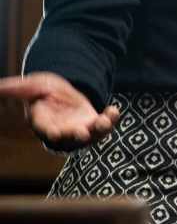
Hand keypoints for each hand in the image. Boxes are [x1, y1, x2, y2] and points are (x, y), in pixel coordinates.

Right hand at [0, 72, 119, 148]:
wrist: (60, 92)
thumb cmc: (41, 91)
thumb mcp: (30, 86)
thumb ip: (14, 89)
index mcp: (43, 122)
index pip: (45, 129)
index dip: (50, 131)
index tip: (54, 133)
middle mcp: (62, 130)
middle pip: (70, 137)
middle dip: (76, 135)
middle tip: (82, 132)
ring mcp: (79, 129)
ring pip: (91, 135)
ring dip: (99, 130)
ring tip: (105, 120)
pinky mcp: (93, 123)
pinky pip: (104, 125)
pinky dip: (110, 119)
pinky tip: (115, 110)